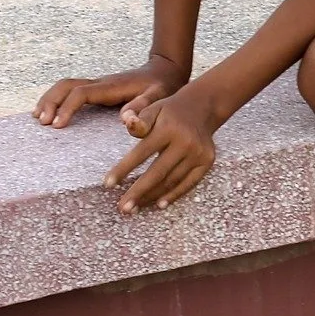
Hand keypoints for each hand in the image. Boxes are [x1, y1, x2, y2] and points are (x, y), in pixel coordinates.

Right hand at [34, 53, 187, 130]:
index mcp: (112, 87)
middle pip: (67, 85)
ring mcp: (97, 85)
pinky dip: (55, 99)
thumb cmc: (162, 86)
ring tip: (37, 118)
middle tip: (41, 122)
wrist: (166, 70)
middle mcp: (101, 83)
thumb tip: (124, 119)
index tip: (58, 126)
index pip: (82, 93)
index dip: (68, 108)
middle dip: (51, 101)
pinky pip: (70, 91)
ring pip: (65, 86)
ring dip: (49, 99)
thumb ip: (143, 107)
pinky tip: (47, 113)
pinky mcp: (97, 89)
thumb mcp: (159, 96)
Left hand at [103, 84, 223, 213]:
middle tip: (122, 208)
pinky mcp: (207, 161)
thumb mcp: (153, 109)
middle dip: (138, 192)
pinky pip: (189, 182)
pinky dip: (174, 195)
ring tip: (134, 208)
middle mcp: (186, 141)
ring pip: (172, 180)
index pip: (142, 152)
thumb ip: (139, 120)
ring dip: (152, 196)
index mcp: (168, 128)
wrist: (204, 107)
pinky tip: (160, 204)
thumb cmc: (170, 111)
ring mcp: (198, 153)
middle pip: (158, 172)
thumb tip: (128, 123)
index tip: (107, 184)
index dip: (123, 169)